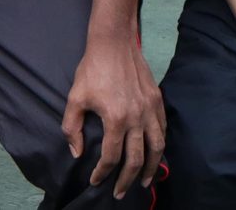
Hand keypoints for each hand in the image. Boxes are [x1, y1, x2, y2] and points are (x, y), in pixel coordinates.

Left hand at [64, 34, 164, 199]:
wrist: (114, 41)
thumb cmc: (92, 69)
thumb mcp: (75, 98)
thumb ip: (72, 129)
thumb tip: (78, 152)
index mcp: (116, 119)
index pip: (112, 157)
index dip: (102, 173)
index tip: (95, 181)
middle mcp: (137, 117)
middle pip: (137, 158)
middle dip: (127, 180)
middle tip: (120, 193)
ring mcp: (150, 108)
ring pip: (157, 147)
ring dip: (152, 168)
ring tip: (144, 181)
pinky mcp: (157, 99)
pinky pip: (163, 128)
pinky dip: (160, 145)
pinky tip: (155, 153)